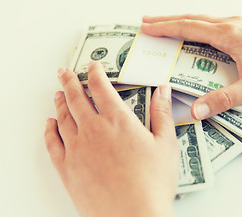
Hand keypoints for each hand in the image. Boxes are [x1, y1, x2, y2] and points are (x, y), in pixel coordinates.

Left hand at [44, 61, 178, 216]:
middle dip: (70, 81)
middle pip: (76, 98)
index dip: (96, 72)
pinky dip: (49, 129)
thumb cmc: (153, 182)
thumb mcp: (166, 144)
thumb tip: (164, 90)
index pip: (101, 87)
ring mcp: (77, 148)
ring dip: (59, 101)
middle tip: (64, 71)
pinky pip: (52, 143)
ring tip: (57, 93)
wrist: (134, 215)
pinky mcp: (68, 168)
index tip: (93, 65)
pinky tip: (49, 123)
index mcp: (118, 121)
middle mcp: (93, 130)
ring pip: (63, 117)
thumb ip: (163, 113)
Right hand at [142, 14, 241, 118]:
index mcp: (229, 35)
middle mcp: (233, 25)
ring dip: (183, 21)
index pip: (188, 28)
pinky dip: (199, 25)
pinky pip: (215, 24)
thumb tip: (196, 110)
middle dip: (167, 20)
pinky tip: (199, 32)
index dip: (165, 28)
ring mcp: (241, 25)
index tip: (146, 27)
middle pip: (192, 19)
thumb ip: (222, 100)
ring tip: (167, 24)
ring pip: (204, 19)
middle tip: (147, 21)